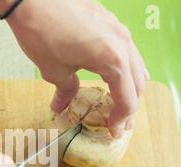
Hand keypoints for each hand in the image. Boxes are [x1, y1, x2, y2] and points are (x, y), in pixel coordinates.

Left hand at [0, 0, 148, 137]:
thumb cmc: (43, 33)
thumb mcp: (54, 70)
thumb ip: (66, 91)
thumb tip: (61, 106)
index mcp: (114, 60)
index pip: (127, 98)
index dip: (121, 119)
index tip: (113, 132)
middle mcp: (123, 44)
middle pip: (138, 83)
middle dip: (129, 106)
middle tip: (119, 122)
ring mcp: (119, 29)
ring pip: (136, 65)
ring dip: (130, 87)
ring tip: (120, 102)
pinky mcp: (110, 21)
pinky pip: (126, 50)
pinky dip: (124, 68)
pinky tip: (113, 74)